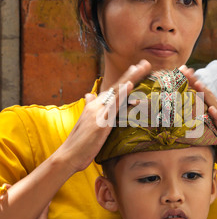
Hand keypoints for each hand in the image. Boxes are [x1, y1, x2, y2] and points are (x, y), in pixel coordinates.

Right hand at [55, 59, 151, 174]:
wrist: (68, 156)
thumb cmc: (79, 143)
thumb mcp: (86, 122)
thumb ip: (89, 107)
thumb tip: (89, 94)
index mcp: (95, 105)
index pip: (113, 89)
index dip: (125, 79)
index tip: (136, 68)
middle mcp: (97, 105)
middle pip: (117, 86)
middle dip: (132, 74)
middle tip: (145, 63)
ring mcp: (99, 112)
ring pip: (117, 91)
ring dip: (130, 78)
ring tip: (141, 67)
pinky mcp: (101, 121)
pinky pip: (114, 106)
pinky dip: (122, 94)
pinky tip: (129, 85)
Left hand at [179, 65, 216, 177]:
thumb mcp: (204, 133)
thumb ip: (193, 124)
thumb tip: (173, 120)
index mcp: (214, 113)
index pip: (202, 94)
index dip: (193, 82)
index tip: (182, 70)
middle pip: (208, 95)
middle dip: (196, 82)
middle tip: (186, 70)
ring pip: (215, 105)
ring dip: (206, 94)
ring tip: (197, 84)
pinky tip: (212, 109)